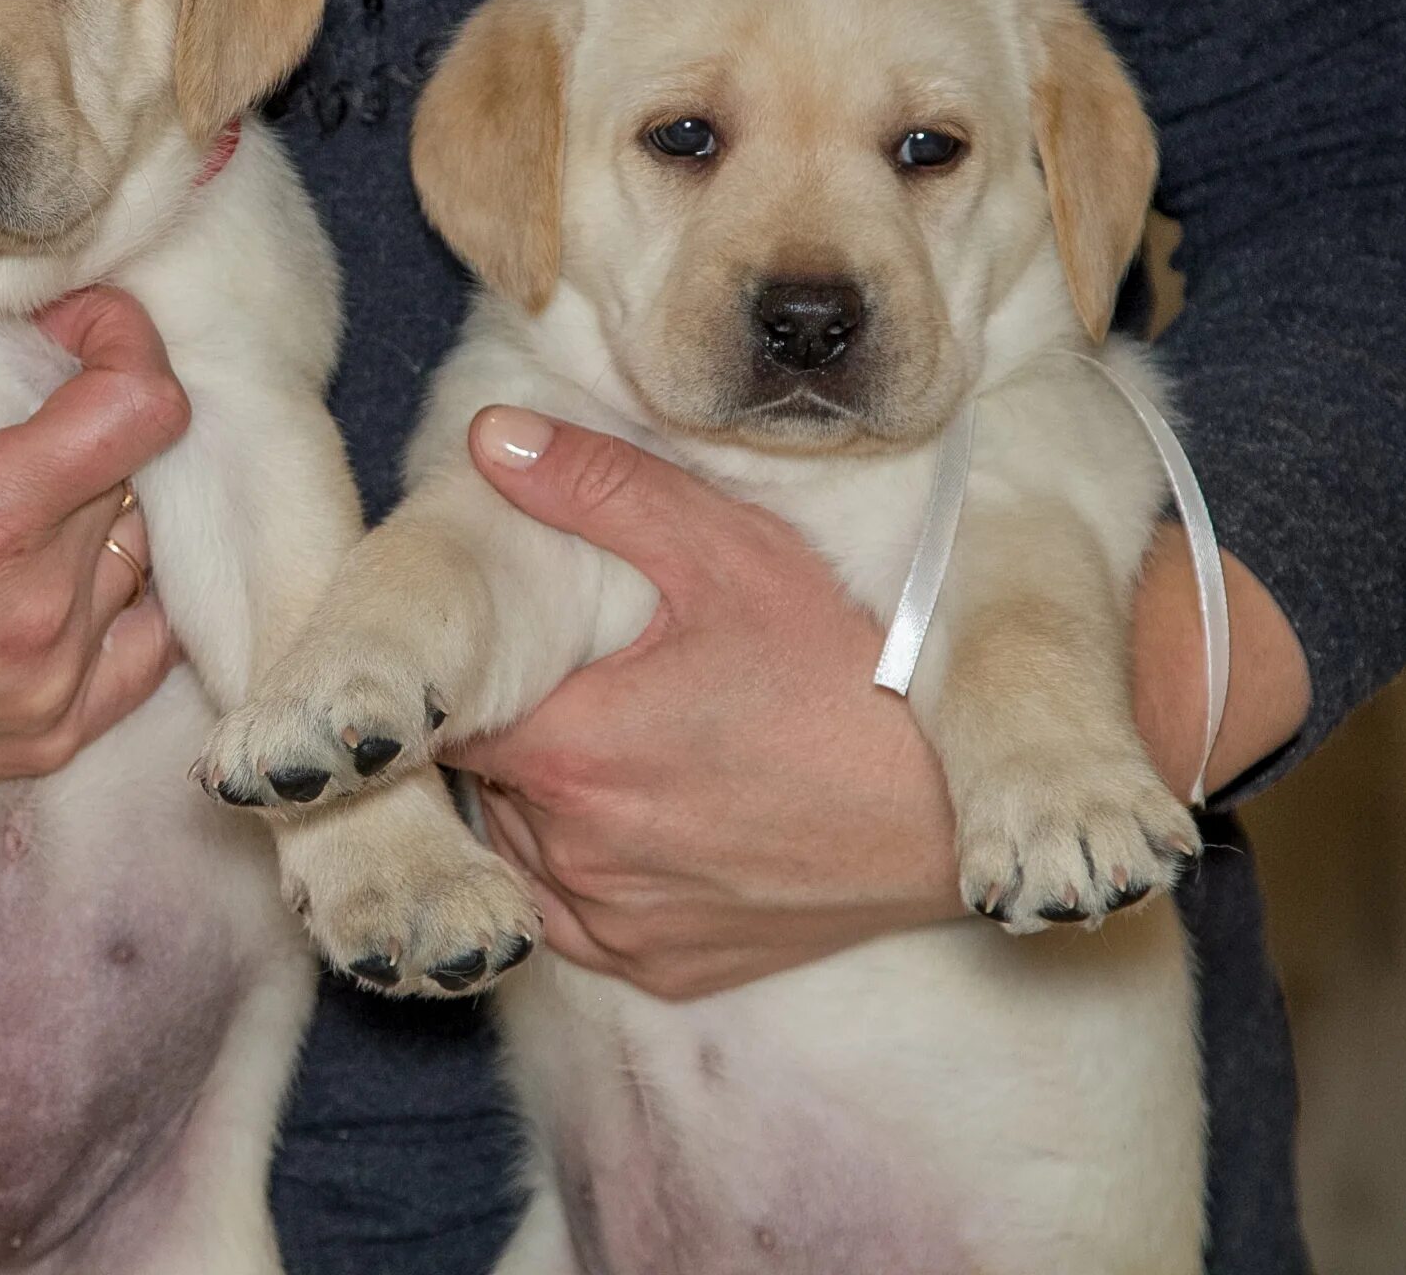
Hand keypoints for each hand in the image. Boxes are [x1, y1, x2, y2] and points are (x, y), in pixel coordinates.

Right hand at [0, 280, 188, 804]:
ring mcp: (44, 688)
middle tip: (31, 398)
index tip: (74, 326)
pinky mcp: (40, 742)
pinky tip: (69, 573)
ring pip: (140, 562)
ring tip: (38, 486)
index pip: (143, 409)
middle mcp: (35, 613)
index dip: (125, 342)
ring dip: (103, 512)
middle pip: (131, 478)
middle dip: (91, 421)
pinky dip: (120, 605)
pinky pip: (139, 656)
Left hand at [440, 404, 1308, 1001]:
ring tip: (614, 734)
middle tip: (560, 673)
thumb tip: (491, 437)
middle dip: (505, 725)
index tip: (473, 642)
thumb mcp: (733, 556)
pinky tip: (649, 806)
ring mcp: (619, 925)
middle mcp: (578, 858)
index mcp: (572, 754)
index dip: (452, 675)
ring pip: (521, 847)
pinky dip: (589, 866)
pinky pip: (577, 916)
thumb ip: (599, 490)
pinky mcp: (660, 969)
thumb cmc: (855, 672)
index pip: (442, 716)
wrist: (963, 809)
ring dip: (541, 798)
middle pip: (477, 780)